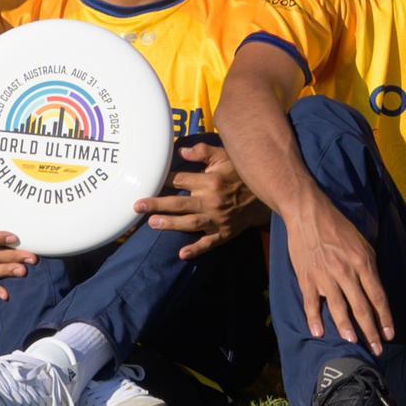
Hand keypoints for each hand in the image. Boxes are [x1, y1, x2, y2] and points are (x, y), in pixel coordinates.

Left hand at [141, 138, 256, 250]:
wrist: (268, 195)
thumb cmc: (242, 174)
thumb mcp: (225, 156)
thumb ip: (203, 152)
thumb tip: (181, 151)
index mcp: (210, 181)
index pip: (181, 180)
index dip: (163, 181)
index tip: (149, 181)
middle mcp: (212, 200)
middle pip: (180, 203)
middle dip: (158, 205)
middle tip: (138, 207)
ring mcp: (218, 219)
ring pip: (190, 223)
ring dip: (171, 224)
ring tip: (152, 224)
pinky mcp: (225, 232)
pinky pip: (209, 243)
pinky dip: (196, 249)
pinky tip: (182, 254)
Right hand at [282, 203, 396, 354]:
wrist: (308, 213)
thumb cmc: (338, 227)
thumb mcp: (362, 243)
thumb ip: (368, 267)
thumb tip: (373, 290)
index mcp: (363, 263)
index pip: (378, 297)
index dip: (385, 318)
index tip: (390, 335)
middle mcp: (346, 272)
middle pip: (362, 308)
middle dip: (371, 332)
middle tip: (377, 350)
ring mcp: (325, 276)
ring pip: (339, 309)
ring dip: (347, 329)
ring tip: (354, 343)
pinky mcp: (307, 277)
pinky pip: (311, 303)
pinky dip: (314, 319)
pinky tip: (319, 333)